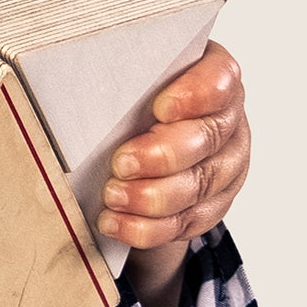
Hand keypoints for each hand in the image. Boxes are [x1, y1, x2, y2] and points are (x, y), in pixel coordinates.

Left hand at [96, 41, 250, 306]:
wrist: (145, 147)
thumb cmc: (136, 106)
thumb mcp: (133, 84)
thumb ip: (124, 81)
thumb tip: (79, 83)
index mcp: (215, 78)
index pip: (220, 79)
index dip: (195, 94)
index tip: (160, 109)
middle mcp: (227, 122)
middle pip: (207, 138)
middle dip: (162, 154)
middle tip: (122, 163)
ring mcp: (224, 167)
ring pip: (197, 186)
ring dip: (150, 196)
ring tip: (113, 196)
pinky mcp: (210, 206)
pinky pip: (184, 223)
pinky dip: (146, 228)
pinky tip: (115, 222)